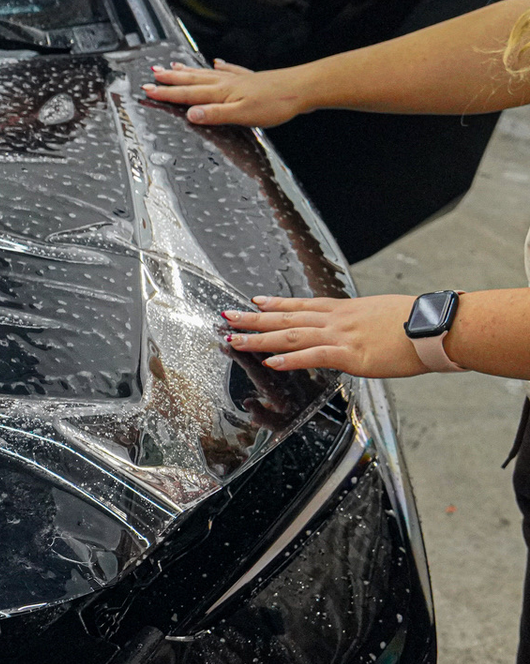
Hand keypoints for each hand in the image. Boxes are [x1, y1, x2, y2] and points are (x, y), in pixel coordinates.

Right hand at [141, 59, 306, 127]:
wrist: (303, 89)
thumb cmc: (277, 103)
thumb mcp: (243, 115)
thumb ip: (215, 114)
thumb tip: (191, 115)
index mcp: (222, 93)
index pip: (188, 94)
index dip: (167, 93)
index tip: (148, 91)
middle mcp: (226, 83)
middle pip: (192, 80)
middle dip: (170, 79)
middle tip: (152, 75)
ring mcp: (238, 79)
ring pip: (206, 73)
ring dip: (188, 71)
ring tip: (173, 67)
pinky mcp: (250, 78)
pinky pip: (229, 70)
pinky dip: (219, 66)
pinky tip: (216, 62)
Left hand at [223, 294, 423, 376]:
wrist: (436, 327)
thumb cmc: (418, 323)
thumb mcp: (382, 314)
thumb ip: (362, 323)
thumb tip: (358, 330)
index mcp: (345, 310)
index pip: (302, 305)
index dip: (276, 304)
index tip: (255, 301)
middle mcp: (337, 320)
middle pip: (286, 318)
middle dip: (254, 318)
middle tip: (227, 316)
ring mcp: (341, 336)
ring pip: (290, 336)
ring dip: (259, 338)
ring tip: (234, 339)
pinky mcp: (350, 355)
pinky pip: (313, 356)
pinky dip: (289, 359)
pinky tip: (270, 362)